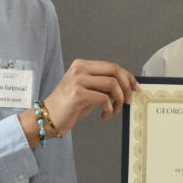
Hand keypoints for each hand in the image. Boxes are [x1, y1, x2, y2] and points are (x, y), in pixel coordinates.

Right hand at [19, 59, 139, 145]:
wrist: (47, 118)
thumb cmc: (69, 107)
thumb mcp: (88, 91)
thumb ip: (103, 86)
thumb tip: (125, 87)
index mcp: (82, 65)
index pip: (112, 66)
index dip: (128, 77)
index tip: (136, 88)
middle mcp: (80, 68)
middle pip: (115, 71)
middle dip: (127, 86)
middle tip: (128, 101)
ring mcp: (78, 80)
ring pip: (112, 84)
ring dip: (119, 100)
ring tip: (115, 110)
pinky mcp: (78, 93)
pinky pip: (104, 98)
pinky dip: (109, 109)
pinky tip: (105, 116)